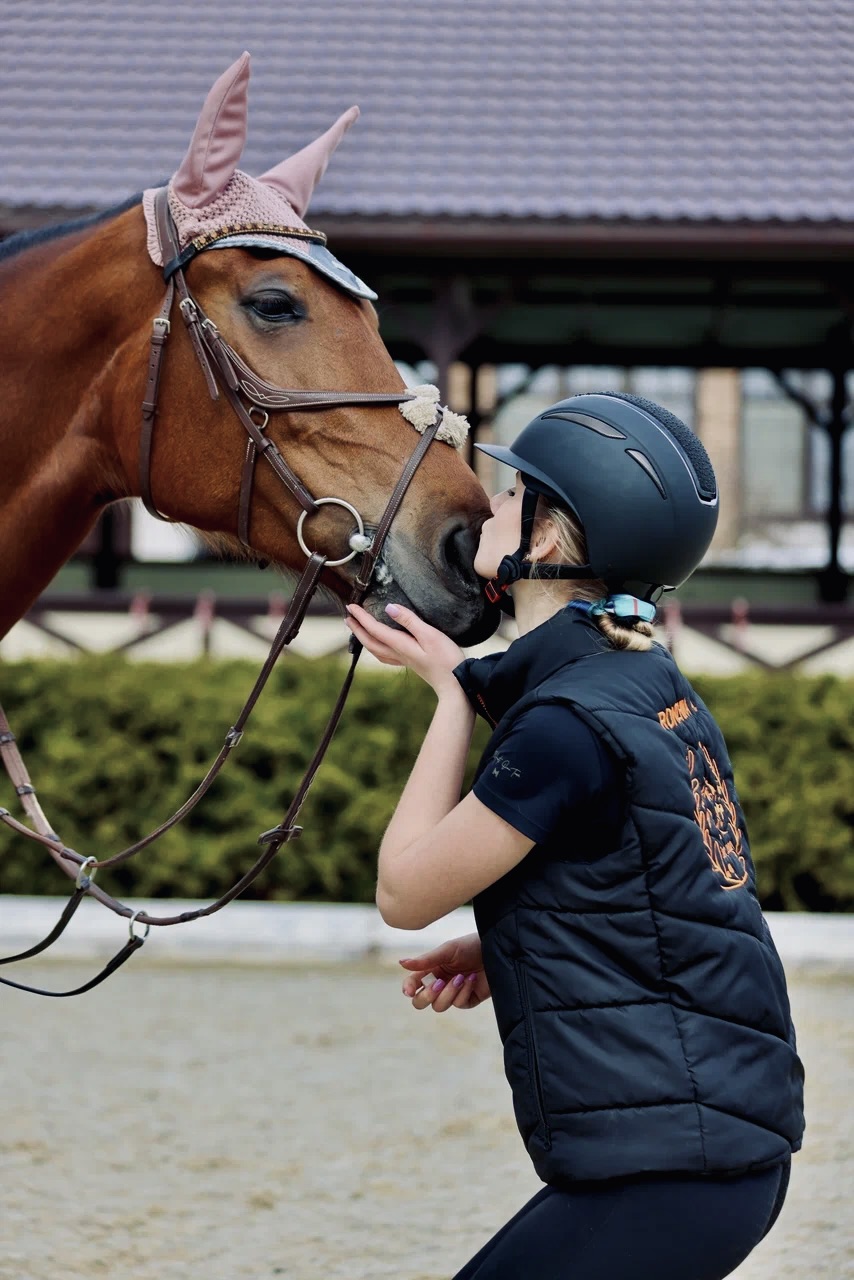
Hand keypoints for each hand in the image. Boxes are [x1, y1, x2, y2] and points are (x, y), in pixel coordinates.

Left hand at [345, 602, 464, 694]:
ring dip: (364, 638)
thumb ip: (409, 621)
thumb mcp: (430, 635)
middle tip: (348, 616)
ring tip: (358, 629)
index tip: (350, 606)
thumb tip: (389, 608)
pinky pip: (385, 655)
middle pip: (370, 641)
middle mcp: (398, 654)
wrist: (455, 685)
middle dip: (357, 628)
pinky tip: (381, 646)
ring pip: (376, 650)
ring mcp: (403, 660)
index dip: (361, 617)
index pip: (375, 629)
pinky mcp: (411, 663)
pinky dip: (376, 648)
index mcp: (400, 645)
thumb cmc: (446, 659)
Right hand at [399, 933, 490, 1010]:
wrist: (495, 950)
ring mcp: (452, 994)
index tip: (410, 990)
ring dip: (449, 992)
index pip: (413, 984)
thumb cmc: (470, 946)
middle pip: (421, 1002)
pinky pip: (458, 1004)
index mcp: (431, 970)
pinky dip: (464, 992)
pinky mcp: (467, 1000)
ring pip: (439, 1006)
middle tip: (438, 984)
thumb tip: (401, 963)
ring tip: (462, 977)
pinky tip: (472, 979)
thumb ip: (425, 960)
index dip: (408, 989)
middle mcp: (439, 983)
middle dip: (427, 996)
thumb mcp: (447, 950)